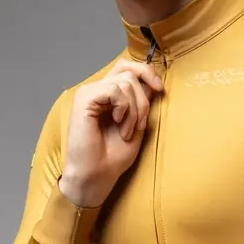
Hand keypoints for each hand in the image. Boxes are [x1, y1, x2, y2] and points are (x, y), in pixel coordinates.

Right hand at [60, 59, 163, 206]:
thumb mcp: (136, 125)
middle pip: (128, 70)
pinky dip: (123, 108)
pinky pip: (114, 90)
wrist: (97, 176)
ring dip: (135, 110)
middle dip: (143, 98)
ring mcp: (89, 93)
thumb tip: (152, 83)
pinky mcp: (84, 99)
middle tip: (141, 124)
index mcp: (107, 95)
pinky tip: (117, 124)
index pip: (127, 67)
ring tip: (127, 132)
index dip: (146, 72)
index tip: (160, 89)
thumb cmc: (113, 157)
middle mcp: (96, 90)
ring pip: (125, 82)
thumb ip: (142, 103)